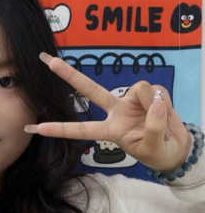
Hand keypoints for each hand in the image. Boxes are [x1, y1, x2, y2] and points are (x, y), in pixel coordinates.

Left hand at [26, 53, 191, 172]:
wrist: (176, 147)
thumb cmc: (158, 151)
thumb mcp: (152, 148)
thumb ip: (153, 128)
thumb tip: (155, 102)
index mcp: (109, 130)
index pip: (81, 130)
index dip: (60, 129)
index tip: (36, 128)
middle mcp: (116, 111)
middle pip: (89, 90)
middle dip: (69, 75)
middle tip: (49, 61)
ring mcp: (131, 100)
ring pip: (139, 89)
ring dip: (155, 105)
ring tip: (161, 121)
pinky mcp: (149, 93)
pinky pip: (158, 91)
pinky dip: (166, 103)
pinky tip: (167, 112)